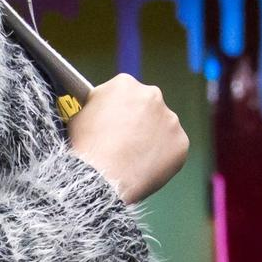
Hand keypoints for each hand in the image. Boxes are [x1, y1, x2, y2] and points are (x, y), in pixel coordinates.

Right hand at [68, 74, 188, 202]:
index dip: (118, 110)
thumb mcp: (80, 115)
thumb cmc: (86, 148)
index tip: (114, 124)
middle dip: (139, 122)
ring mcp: (170, 119)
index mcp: (125, 84)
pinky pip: (173, 149)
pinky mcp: (181, 142)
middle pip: (147, 107)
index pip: (125, 93)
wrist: (103, 177)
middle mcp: (152, 95)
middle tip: (127, 142)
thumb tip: (102, 111)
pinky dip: (163, 157)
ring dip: (152, 138)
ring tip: (135, 159)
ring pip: (162, 127)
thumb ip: (97, 107)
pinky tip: (147, 167)